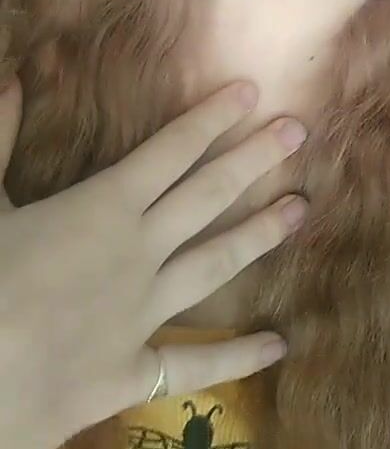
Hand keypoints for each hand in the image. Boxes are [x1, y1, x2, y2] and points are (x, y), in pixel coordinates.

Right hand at [0, 80, 306, 448]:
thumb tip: (11, 79)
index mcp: (103, 207)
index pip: (170, 150)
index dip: (211, 119)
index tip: (251, 91)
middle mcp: (138, 252)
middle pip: (208, 195)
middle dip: (254, 159)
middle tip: (298, 133)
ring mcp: (144, 312)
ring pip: (215, 264)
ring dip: (260, 235)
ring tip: (301, 211)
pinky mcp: (136, 369)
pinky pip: (194, 362)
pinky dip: (237, 356)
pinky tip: (276, 346)